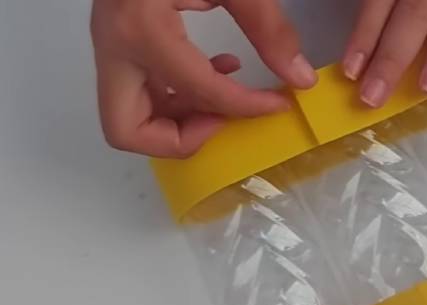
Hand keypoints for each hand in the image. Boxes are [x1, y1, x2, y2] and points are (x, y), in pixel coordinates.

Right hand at [91, 0, 315, 157]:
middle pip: (127, 130)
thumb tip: (300, 78)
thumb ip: (270, 28)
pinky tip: (217, 70)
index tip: (278, 104)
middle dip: (178, 139)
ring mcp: (111, 45)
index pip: (200, 92)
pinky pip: (140, 90)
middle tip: (222, 123)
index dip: (246, 108)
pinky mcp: (119, 41)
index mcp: (142, 27)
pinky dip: (176, 96)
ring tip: (226, 96)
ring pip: (128, 117)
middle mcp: (115, 45)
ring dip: (178, 119)